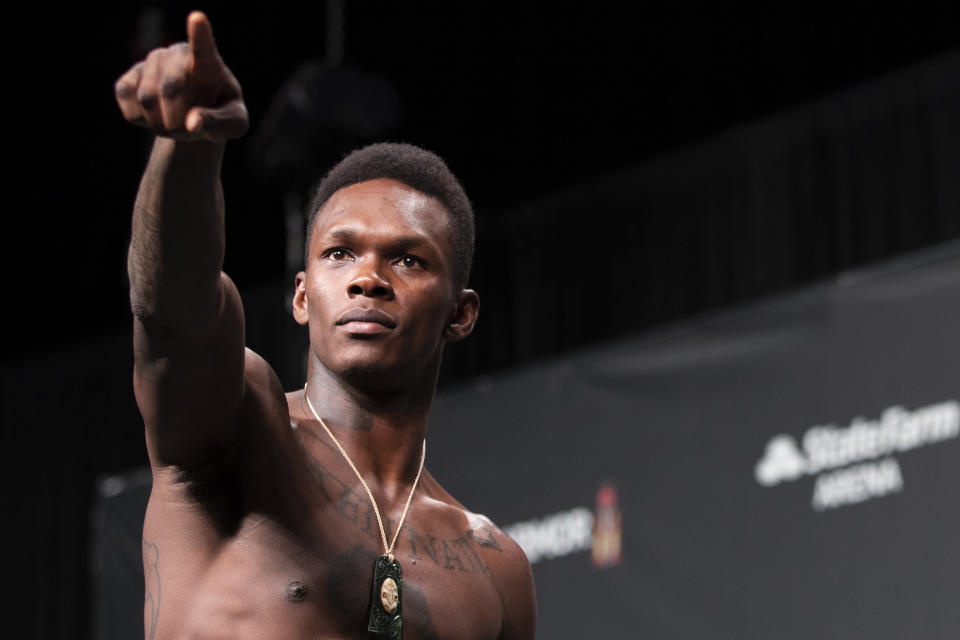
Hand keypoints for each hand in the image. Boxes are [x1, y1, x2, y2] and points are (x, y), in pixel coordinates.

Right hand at [115, 11, 247, 141]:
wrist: (195, 117)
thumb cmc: (221, 116)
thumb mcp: (232, 125)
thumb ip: (218, 123)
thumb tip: (192, 122)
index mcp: (209, 62)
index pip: (203, 45)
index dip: (199, 33)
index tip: (197, 18)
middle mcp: (177, 54)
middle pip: (169, 89)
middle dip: (178, 121)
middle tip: (189, 134)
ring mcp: (152, 62)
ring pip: (146, 98)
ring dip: (160, 124)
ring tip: (176, 127)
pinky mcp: (131, 76)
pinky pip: (126, 98)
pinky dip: (139, 118)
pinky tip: (153, 117)